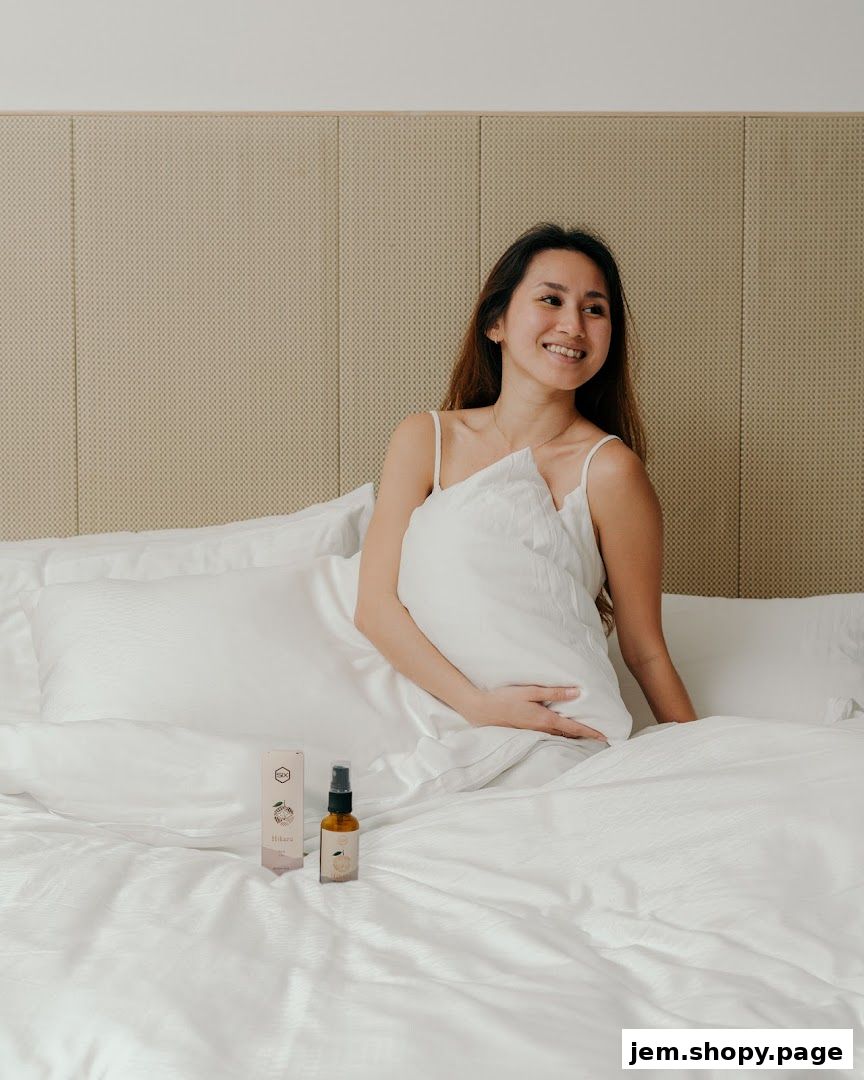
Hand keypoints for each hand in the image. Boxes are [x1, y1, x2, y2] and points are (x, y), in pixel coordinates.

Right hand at [464, 684, 606, 741]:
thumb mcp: (530, 691)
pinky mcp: (526, 730)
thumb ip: (554, 692)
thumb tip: (577, 693)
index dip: (590, 732)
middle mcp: (542, 729)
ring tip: (585, 735)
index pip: (573, 728)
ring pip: (558, 735)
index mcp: (545, 719)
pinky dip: (560, 733)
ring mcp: (533, 732)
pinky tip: (561, 730)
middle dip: (584, 736)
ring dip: (573, 735)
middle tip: (600, 738)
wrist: (482, 710)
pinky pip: (548, 734)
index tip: (604, 737)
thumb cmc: (504, 699)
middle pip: (568, 734)